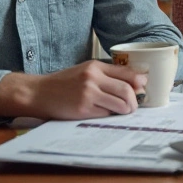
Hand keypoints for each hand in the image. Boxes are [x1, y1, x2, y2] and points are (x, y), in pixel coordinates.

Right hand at [0, 61, 147, 119]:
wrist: (39, 93)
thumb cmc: (63, 83)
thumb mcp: (84, 71)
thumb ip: (106, 74)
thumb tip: (135, 83)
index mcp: (95, 66)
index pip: (126, 73)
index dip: (139, 81)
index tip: (144, 87)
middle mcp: (93, 78)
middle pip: (127, 90)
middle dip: (135, 100)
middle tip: (134, 105)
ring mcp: (88, 94)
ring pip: (120, 104)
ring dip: (126, 110)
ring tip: (124, 111)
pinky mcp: (83, 109)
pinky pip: (106, 114)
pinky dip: (111, 115)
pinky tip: (107, 114)